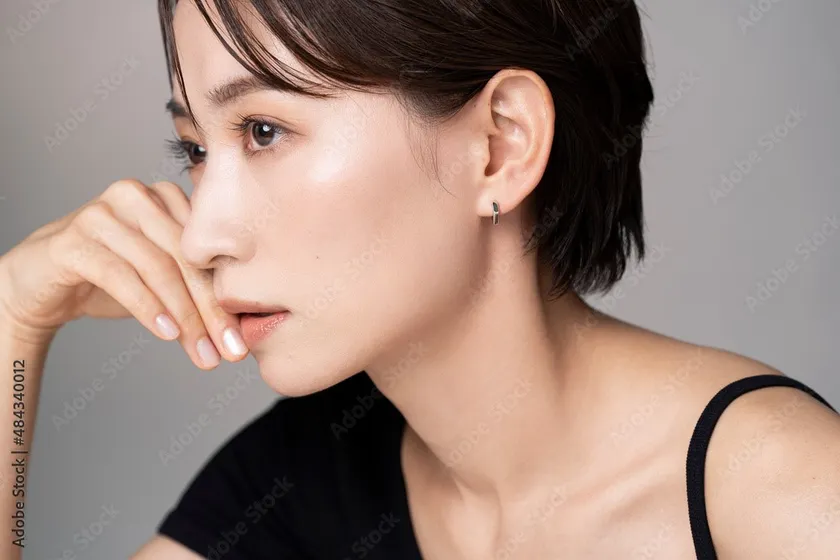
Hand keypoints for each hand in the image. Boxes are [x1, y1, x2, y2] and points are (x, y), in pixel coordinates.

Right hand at [0, 179, 247, 368]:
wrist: (37, 286)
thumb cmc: (108, 281)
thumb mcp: (161, 282)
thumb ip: (196, 291)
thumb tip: (239, 332)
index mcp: (165, 197)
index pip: (207, 250)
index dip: (227, 297)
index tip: (240, 340)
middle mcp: (136, 196)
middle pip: (188, 258)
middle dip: (211, 311)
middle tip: (229, 352)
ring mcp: (102, 213)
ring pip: (158, 267)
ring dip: (185, 316)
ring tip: (201, 352)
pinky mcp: (73, 239)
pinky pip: (120, 275)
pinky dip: (147, 307)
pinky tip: (166, 334)